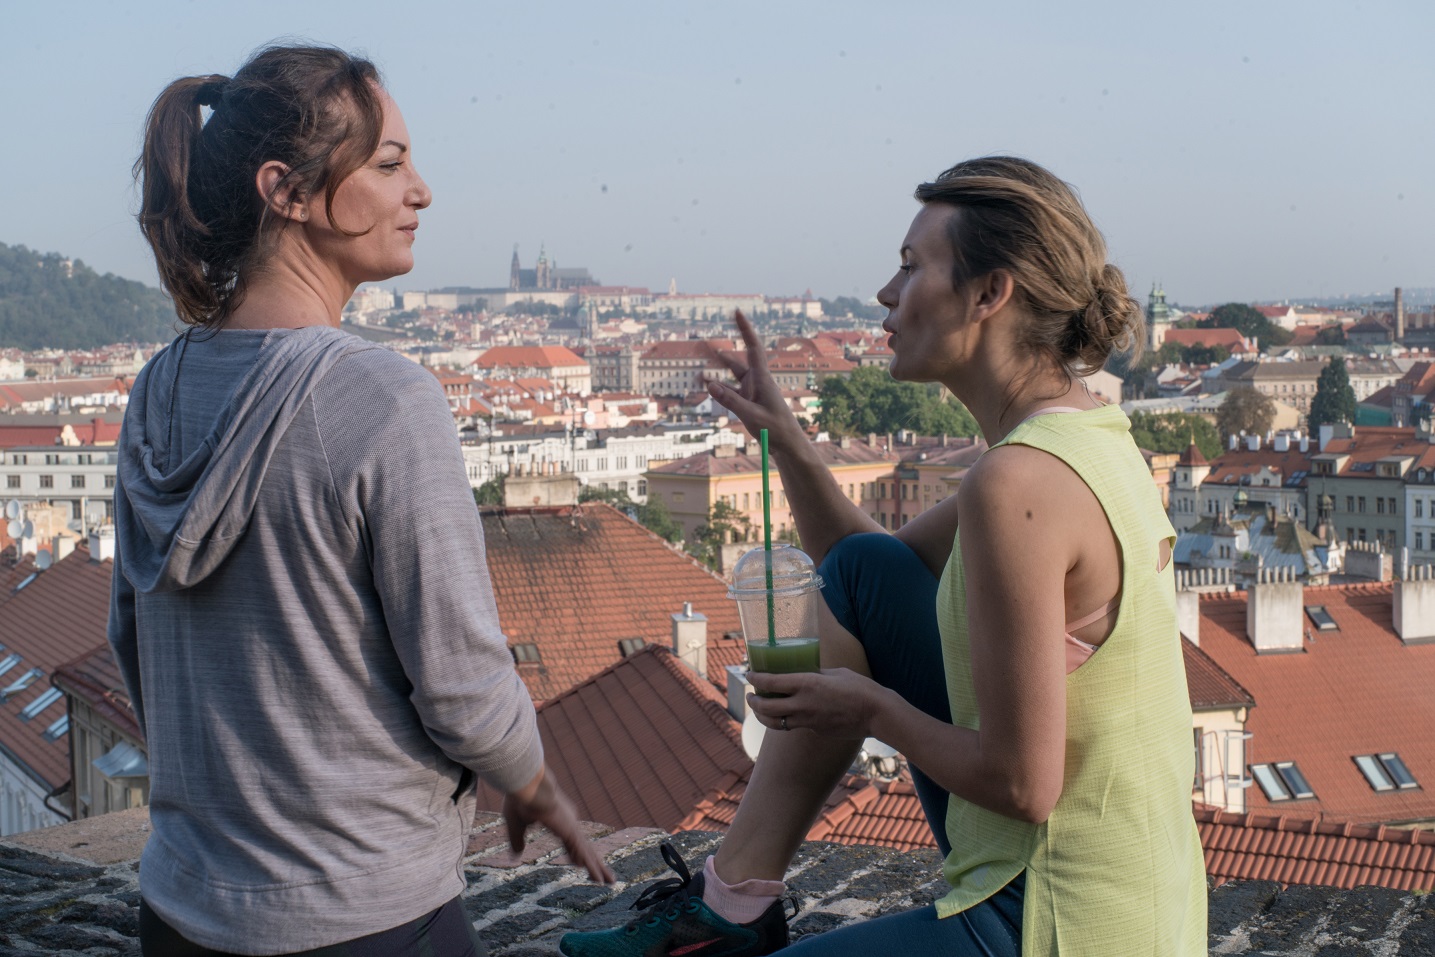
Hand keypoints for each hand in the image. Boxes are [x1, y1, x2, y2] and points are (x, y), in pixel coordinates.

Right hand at [502, 766, 614, 882]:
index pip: (569, 840)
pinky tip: (599, 878)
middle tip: (606, 875)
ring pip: (588, 853)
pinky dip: (591, 866)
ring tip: (611, 882)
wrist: (527, 786)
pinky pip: (584, 853)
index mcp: (557, 819)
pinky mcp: (571, 832)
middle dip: (594, 862)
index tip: (578, 863)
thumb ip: (517, 840)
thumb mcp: (516, 825)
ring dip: (598, 868)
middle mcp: (569, 823)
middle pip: (584, 847)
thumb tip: (516, 855)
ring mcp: (571, 827)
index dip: (574, 852)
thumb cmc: (520, 800)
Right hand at [706, 310, 805, 449]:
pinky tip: (710, 387)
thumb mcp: (751, 415)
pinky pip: (732, 392)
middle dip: (726, 351)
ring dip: (721, 369)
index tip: (737, 312)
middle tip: (710, 340)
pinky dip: (721, 389)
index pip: (753, 347)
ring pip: (734, 376)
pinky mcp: (750, 402)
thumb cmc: (775, 430)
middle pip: (739, 361)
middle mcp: (758, 382)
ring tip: (708, 359)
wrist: (789, 445)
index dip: (745, 329)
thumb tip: (710, 385)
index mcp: (762, 379)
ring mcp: (754, 392)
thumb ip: (730, 401)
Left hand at [746, 668, 888, 740]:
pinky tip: (791, 714)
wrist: (876, 713)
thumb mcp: (835, 673)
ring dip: (763, 716)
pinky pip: (796, 726)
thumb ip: (816, 674)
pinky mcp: (815, 731)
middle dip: (753, 703)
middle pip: (766, 707)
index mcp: (807, 684)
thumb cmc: (859, 688)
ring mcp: (808, 721)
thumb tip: (805, 674)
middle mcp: (803, 704)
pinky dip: (788, 720)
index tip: (749, 674)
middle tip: (749, 697)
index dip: (756, 678)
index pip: (772, 682)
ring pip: (776, 722)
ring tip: (760, 710)